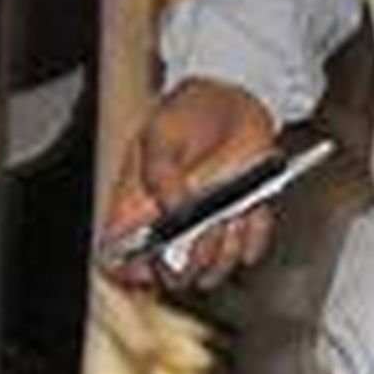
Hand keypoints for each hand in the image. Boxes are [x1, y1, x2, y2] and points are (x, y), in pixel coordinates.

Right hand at [100, 77, 276, 292]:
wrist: (233, 96)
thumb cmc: (189, 111)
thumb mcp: (162, 130)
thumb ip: (160, 170)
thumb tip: (172, 210)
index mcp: (138, 210)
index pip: (121, 260)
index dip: (132, 272)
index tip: (153, 259)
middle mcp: (172, 228)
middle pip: (171, 277)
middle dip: (188, 265)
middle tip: (202, 231)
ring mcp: (208, 229)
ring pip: (211, 273)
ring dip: (221, 251)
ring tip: (229, 214)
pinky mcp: (243, 222)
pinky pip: (249, 251)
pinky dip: (252, 235)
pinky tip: (249, 207)